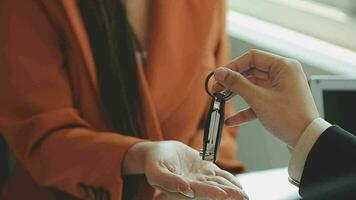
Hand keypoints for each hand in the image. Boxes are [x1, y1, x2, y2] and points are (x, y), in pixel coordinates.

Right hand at [133, 141, 247, 199]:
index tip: (222, 194)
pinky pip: (221, 176)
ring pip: (219, 184)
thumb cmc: (154, 161)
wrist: (160, 152)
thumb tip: (185, 188)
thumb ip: (167, 180)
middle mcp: (193, 187)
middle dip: (227, 195)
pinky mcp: (207, 170)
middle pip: (212, 191)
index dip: (210, 193)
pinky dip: (230, 180)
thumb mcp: (155, 170)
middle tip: (242, 198)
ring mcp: (201, 179)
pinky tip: (239, 186)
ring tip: (244, 196)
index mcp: (180, 189)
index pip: (197, 192)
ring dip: (232, 190)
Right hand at [212, 50, 318, 146]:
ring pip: (253, 86)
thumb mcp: (259, 99)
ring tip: (221, 100)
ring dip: (237, 94)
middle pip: (251, 72)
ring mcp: (280, 88)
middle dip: (233, 82)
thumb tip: (220, 73)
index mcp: (283, 67)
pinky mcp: (278, 102)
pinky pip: (258, 100)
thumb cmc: (290, 118)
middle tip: (217, 89)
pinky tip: (232, 119)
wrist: (307, 140)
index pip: (252, 58)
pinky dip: (246, 109)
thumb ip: (237, 84)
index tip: (220, 75)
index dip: (233, 66)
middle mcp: (283, 74)